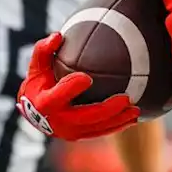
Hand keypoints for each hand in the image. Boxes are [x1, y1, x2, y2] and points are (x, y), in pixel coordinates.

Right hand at [16, 33, 139, 140]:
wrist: (36, 113)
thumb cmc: (40, 82)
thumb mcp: (37, 65)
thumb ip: (44, 50)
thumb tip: (58, 35)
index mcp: (45, 103)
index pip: (58, 97)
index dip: (71, 88)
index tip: (87, 77)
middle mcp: (57, 122)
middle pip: (85, 117)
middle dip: (106, 110)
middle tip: (126, 98)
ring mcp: (69, 132)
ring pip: (97, 129)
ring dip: (117, 121)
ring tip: (136, 110)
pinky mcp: (79, 136)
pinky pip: (100, 133)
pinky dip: (116, 127)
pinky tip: (132, 118)